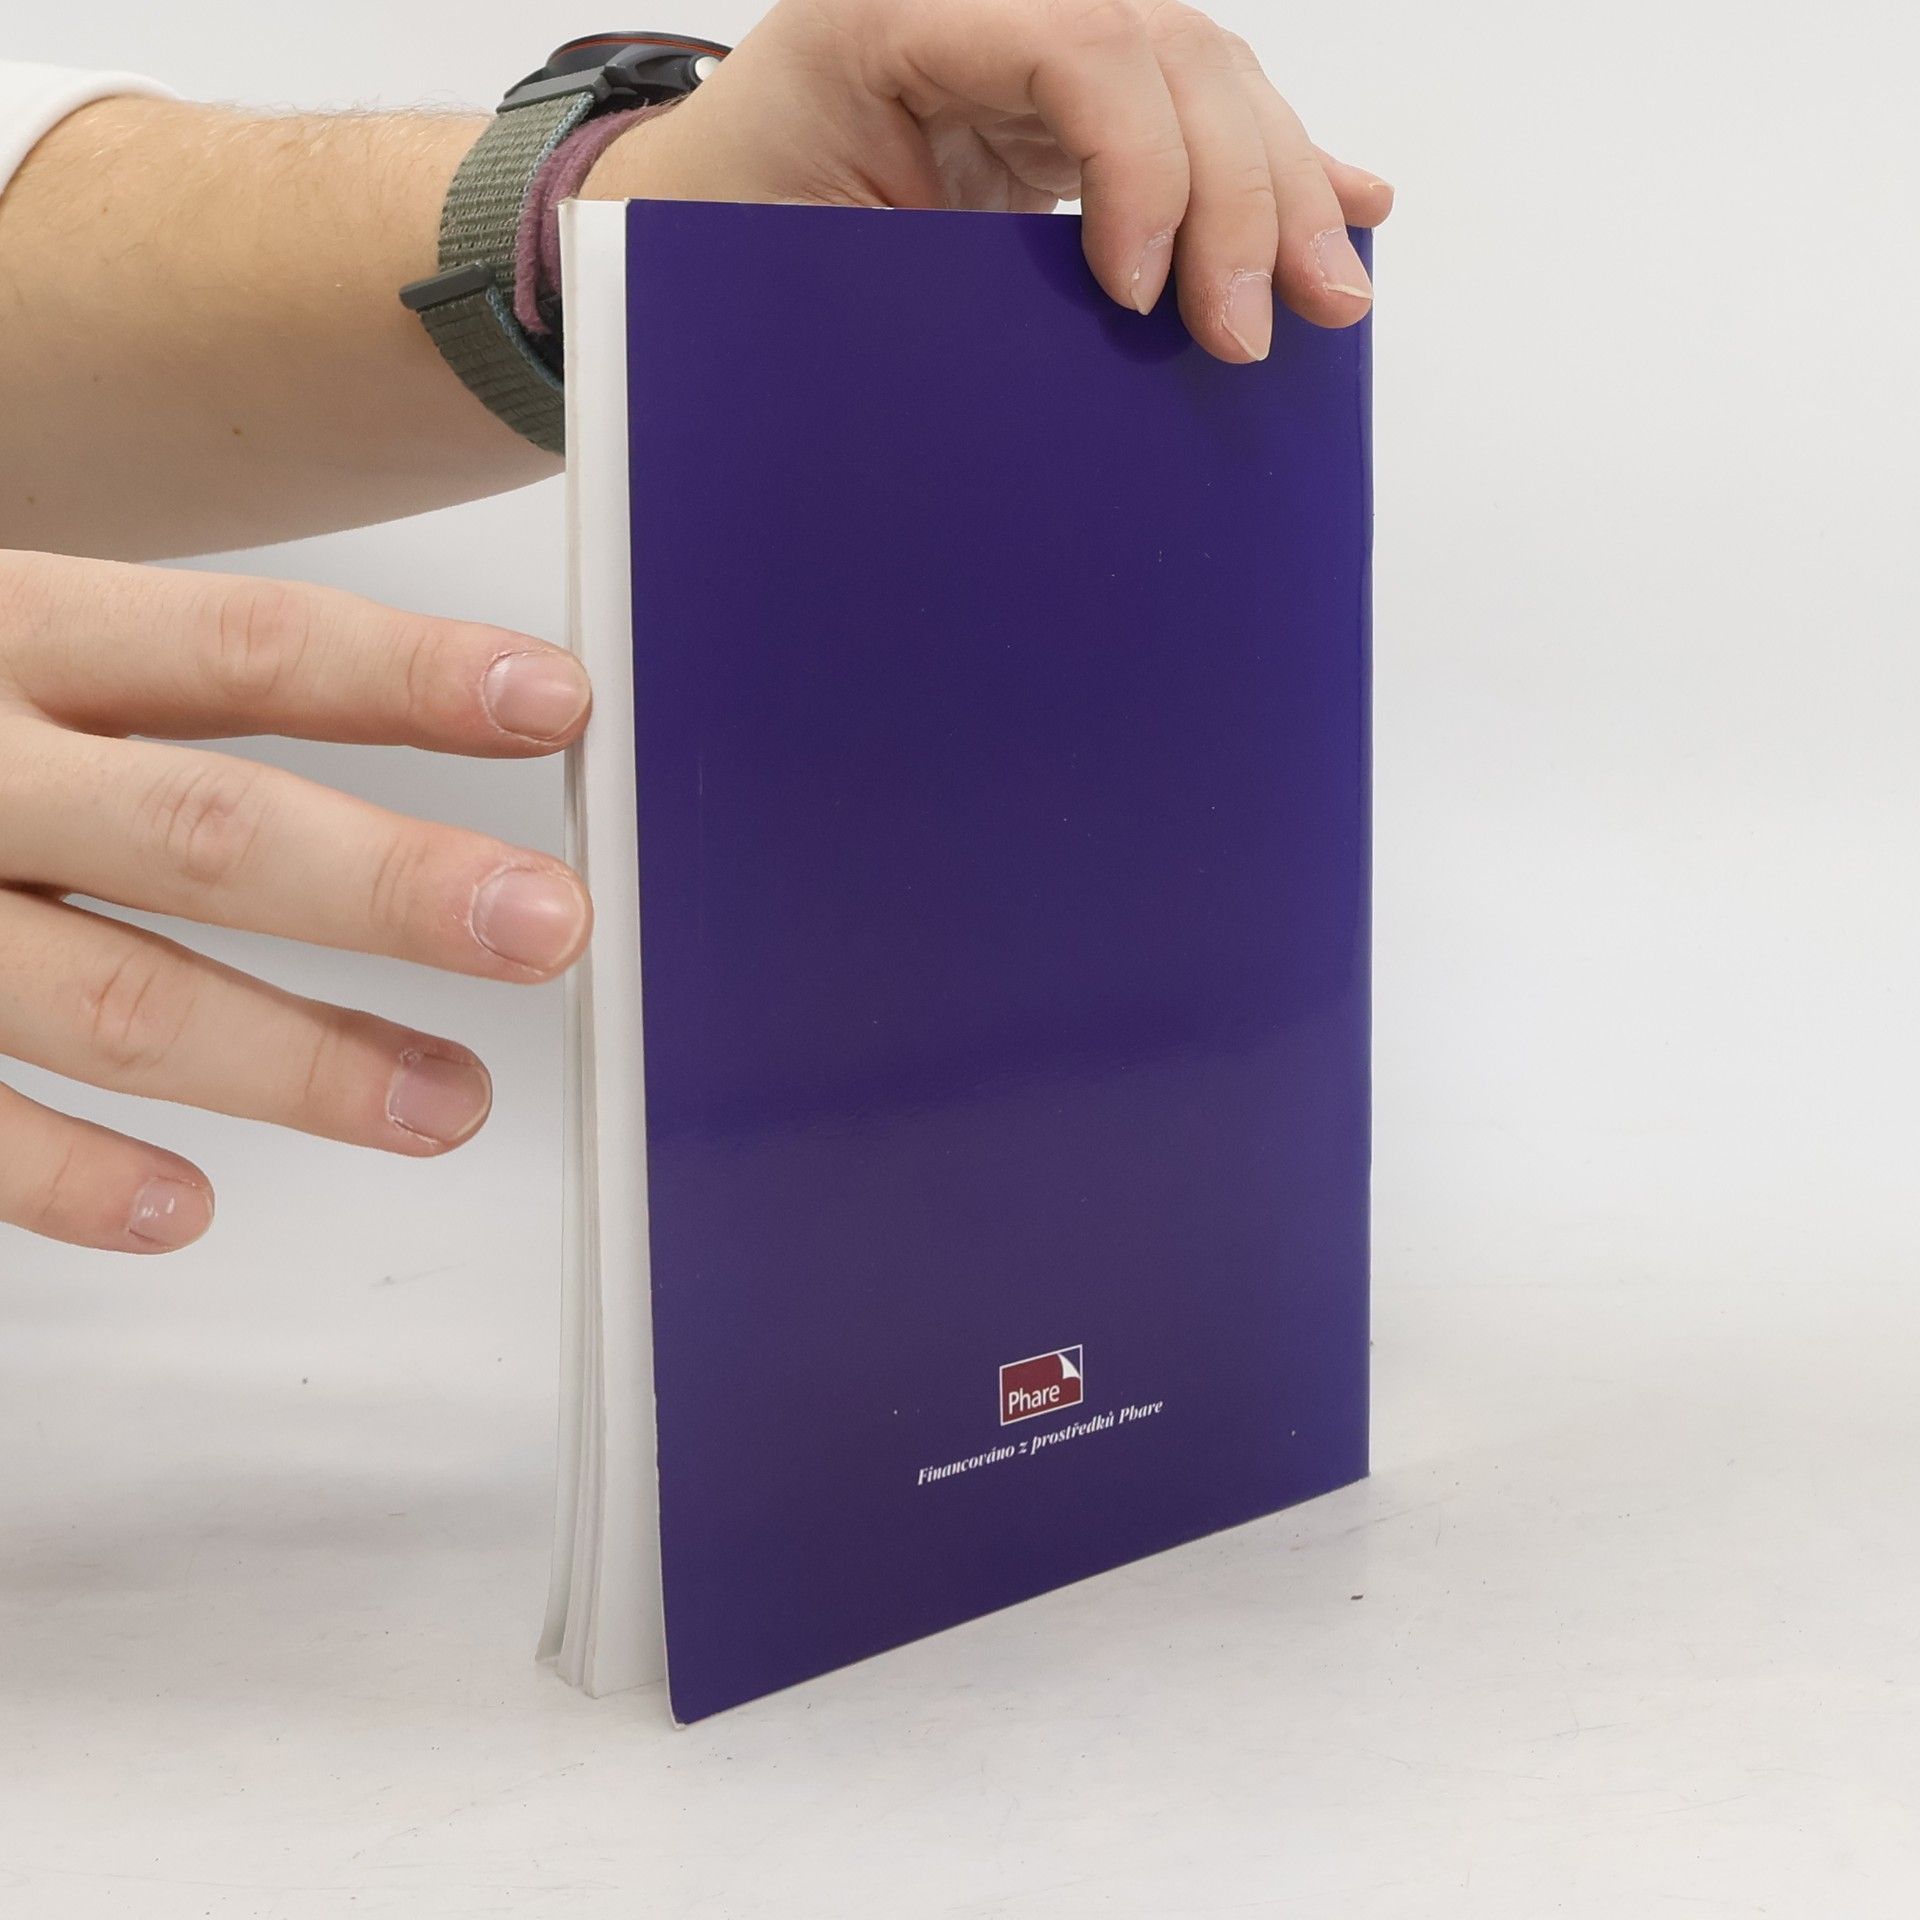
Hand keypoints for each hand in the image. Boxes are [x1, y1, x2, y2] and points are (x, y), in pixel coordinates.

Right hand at [0, 551, 594, 1254]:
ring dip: (295, 1063)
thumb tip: (432, 713)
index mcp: (6, 637)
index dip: (404, 677)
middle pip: (201, 829)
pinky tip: (184, 1209)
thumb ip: (162, 686)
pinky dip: (67, 1174)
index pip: (238, 647)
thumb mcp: (10, 643)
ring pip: (113, 999)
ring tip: (443, 1104)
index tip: (553, 702)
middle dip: (388, 887)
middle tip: (545, 927)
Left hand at [593, 0, 1390, 362]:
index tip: (1144, 294)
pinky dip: (1272, 165)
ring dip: (1285, 187)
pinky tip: (1349, 204)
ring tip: (1334, 289)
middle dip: (1242, 191)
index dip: (1142, 162)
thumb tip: (1088, 357)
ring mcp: (1028, 43)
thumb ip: (920, 291)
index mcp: (891, 16)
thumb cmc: (719, 248)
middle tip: (1262, 327)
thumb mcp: (796, 272)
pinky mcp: (1059, 102)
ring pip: (1202, 79)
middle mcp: (978, 6)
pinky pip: (1185, 116)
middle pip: (1168, 51)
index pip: (1078, 42)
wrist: (682, 227)